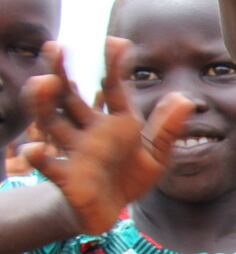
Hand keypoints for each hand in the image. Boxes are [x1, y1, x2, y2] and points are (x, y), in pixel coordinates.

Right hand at [22, 40, 191, 234]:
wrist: (110, 211)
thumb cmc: (130, 177)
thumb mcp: (155, 155)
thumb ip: (167, 130)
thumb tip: (184, 99)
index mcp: (117, 122)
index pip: (114, 88)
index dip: (115, 66)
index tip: (117, 42)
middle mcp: (90, 130)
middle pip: (69, 95)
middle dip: (60, 71)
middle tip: (57, 47)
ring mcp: (75, 150)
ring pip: (51, 120)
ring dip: (43, 101)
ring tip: (43, 82)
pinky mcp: (65, 175)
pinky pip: (47, 163)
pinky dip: (37, 155)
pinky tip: (33, 148)